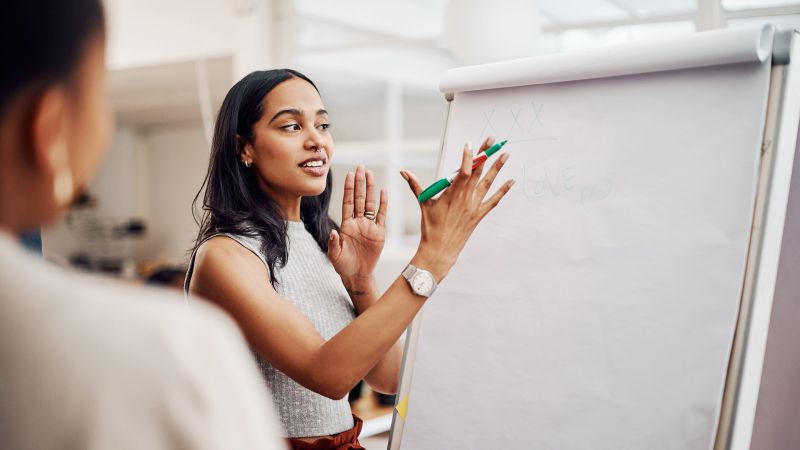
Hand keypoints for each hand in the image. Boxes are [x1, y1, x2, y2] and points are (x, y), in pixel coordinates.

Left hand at [328, 165, 387, 280]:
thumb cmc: (343, 265)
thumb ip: (333, 244)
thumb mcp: (334, 255)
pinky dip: (383, 203)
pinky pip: (382, 215)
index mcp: (346, 225)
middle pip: (359, 198)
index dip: (349, 188)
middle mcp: (358, 222)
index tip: (349, 174)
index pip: (348, 202)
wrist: (357, 275)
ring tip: (370, 174)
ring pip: (370, 203)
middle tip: (360, 167)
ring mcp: (369, 226)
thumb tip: (333, 233)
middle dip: (360, 182)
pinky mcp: (379, 233)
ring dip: (370, 188)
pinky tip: (383, 191)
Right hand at [401, 136, 512, 280]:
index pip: (462, 172)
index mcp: (451, 194)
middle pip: (477, 172)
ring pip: (488, 183)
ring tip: (506, 154)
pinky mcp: (478, 215)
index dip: (468, 157)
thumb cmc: (430, 227)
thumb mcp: (423, 204)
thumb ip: (415, 185)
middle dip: (485, 154)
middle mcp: (465, 199)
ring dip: (497, 168)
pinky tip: (511, 181)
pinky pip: (493, 201)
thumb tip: (403, 172)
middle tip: (493, 140)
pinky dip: (503, 191)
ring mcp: (473, 207)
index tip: (470, 144)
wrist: (440, 250)